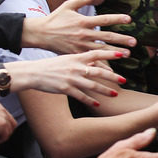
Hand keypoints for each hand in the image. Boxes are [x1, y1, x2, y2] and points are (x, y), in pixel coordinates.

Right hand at [3, 48, 129, 105]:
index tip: (122, 54)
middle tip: (124, 80)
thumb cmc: (51, 65)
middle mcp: (75, 67)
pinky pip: (81, 96)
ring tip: (115, 94)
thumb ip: (81, 59)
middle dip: (112, 76)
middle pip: (98, 71)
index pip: (96, 54)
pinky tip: (98, 104)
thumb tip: (96, 60)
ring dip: (105, 90)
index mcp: (76, 57)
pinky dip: (90, 100)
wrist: (33, 73)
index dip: (109, 54)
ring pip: (92, 85)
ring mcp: (71, 79)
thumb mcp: (66, 58)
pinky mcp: (65, 89)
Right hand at [22, 0, 136, 52]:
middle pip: (105, 36)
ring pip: (101, 49)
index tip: (129, 19)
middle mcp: (83, 33)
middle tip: (134, 42)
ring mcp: (80, 45)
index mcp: (83, 21)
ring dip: (115, 52)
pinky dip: (100, 63)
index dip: (117, 18)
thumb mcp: (68, 6)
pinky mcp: (76, 53)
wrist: (39, 34)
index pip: (103, 19)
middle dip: (121, 39)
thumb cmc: (55, 18)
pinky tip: (111, 67)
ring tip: (127, 54)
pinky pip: (90, 59)